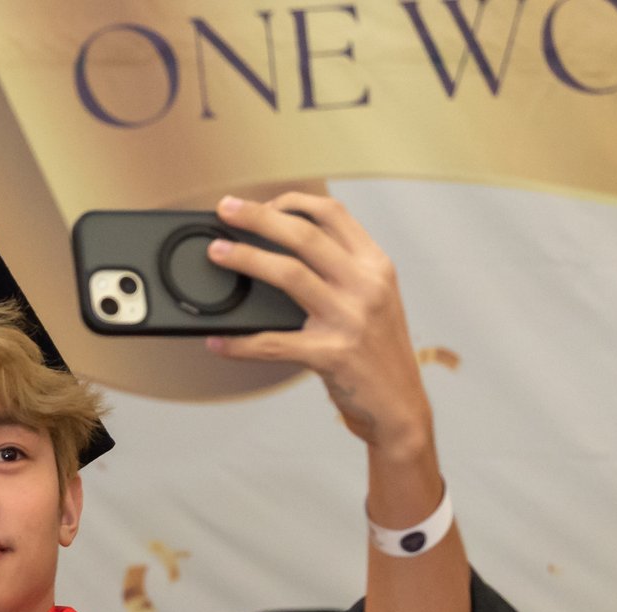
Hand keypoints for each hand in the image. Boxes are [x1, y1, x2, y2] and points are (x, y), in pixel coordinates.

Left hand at [203, 193, 434, 462]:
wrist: (399, 405)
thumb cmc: (378, 351)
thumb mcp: (374, 300)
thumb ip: (343, 272)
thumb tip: (287, 249)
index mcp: (375, 265)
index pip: (333, 214)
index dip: (293, 201)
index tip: (262, 203)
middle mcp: (366, 285)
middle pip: (305, 235)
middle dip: (259, 217)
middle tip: (226, 209)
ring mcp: (349, 318)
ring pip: (289, 274)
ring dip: (246, 260)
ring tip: (217, 253)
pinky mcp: (331, 355)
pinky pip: (273, 343)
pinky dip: (239, 342)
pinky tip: (217, 340)